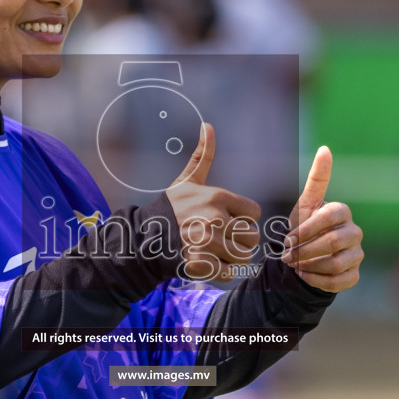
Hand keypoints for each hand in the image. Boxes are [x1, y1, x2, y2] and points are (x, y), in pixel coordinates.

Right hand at [164, 122, 260, 279]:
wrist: (144, 238)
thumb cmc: (171, 209)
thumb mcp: (187, 181)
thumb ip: (202, 156)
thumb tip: (208, 125)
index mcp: (217, 197)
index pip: (255, 214)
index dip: (242, 218)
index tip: (225, 219)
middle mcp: (215, 218)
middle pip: (252, 237)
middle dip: (239, 240)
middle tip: (219, 238)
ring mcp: (208, 243)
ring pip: (243, 257)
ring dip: (232, 258)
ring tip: (214, 250)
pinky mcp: (201, 264)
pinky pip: (230, 273)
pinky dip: (222, 272)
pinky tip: (208, 262)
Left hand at [283, 146, 361, 292]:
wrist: (306, 259)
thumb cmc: (305, 228)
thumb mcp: (306, 205)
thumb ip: (317, 179)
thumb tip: (325, 148)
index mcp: (342, 212)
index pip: (328, 217)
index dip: (305, 230)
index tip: (287, 239)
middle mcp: (355, 232)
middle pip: (332, 242)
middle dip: (304, 250)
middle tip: (286, 256)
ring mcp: (357, 255)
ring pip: (336, 263)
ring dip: (309, 266)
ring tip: (294, 265)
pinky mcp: (354, 275)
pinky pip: (338, 281)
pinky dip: (316, 280)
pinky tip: (304, 275)